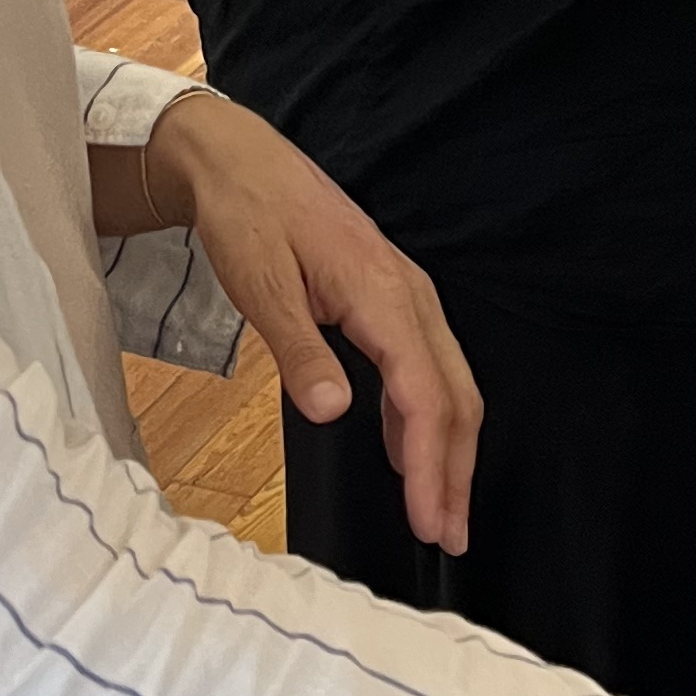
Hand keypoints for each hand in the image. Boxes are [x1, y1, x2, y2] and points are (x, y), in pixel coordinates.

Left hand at [144, 95, 481, 555]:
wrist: (239, 161)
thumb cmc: (247, 216)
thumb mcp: (261, 286)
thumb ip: (300, 351)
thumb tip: (336, 413)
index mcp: (382, 293)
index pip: (425, 392)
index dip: (431, 462)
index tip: (429, 520)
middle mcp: (408, 295)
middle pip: (455, 394)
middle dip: (456, 468)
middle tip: (448, 534)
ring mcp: (404, 295)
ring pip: (448, 382)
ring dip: (448, 447)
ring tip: (439, 509)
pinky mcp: (390, 299)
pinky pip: (424, 366)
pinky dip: (425, 417)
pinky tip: (408, 452)